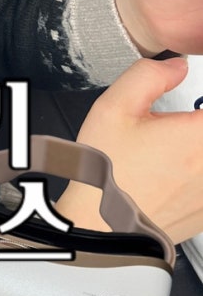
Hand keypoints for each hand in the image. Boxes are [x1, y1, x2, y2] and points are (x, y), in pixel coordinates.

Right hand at [56, 57, 202, 243]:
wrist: (103, 229)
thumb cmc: (108, 172)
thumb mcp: (115, 107)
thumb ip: (150, 75)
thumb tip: (177, 67)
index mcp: (199, 135)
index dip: (199, 102)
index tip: (187, 107)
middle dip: (193, 124)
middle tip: (174, 124)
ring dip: (191, 149)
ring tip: (166, 152)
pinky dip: (193, 173)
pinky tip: (170, 174)